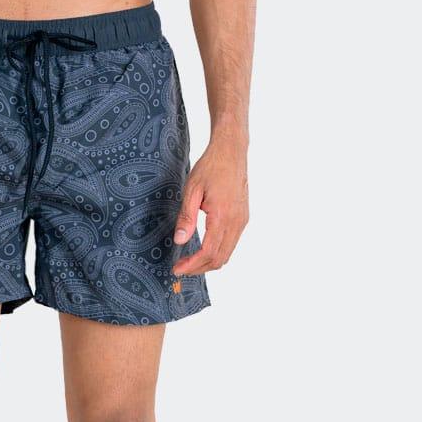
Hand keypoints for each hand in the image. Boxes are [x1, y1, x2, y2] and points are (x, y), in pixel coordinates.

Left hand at [172, 139, 248, 275]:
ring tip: (189, 262)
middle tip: (181, 268)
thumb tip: (180, 241)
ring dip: (208, 262)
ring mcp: (242, 221)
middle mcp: (236, 221)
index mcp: (223, 216)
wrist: (231, 151)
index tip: (177, 269)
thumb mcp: (191, 190)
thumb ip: (186, 218)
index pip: (208, 252)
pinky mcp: (243, 218)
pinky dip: (217, 253)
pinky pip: (231, 244)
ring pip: (227, 254)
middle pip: (219, 259)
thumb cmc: (210, 167)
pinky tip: (203, 250)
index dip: (192, 265)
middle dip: (199, 268)